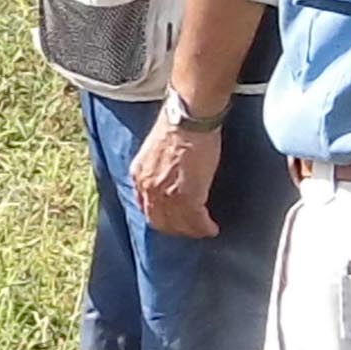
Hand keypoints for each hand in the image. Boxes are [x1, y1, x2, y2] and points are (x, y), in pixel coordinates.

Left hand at [128, 111, 223, 237]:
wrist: (188, 119)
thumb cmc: (177, 125)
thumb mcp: (154, 149)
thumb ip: (155, 167)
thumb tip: (168, 176)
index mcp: (139, 175)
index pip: (145, 207)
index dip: (159, 217)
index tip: (170, 219)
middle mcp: (149, 188)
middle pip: (159, 221)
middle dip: (174, 229)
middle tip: (188, 229)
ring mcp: (167, 195)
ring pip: (179, 224)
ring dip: (192, 231)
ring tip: (203, 230)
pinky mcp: (188, 197)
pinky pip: (196, 221)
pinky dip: (204, 228)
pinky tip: (211, 228)